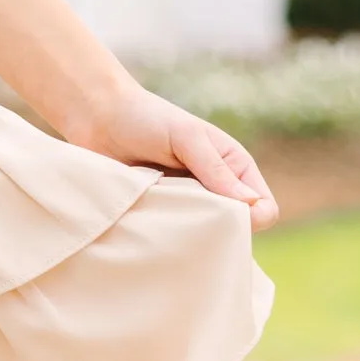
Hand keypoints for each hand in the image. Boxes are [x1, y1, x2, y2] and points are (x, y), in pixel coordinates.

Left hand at [72, 82, 278, 229]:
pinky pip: (172, 242)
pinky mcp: (159, 217)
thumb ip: (215, 168)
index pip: (264, 208)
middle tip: (186, 223)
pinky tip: (148, 230)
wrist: (95, 118)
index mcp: (233, 169)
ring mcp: (187, 207)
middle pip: (236, 231)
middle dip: (218, 233)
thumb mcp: (186, 137)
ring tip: (164, 223)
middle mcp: (215, 191)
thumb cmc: (145, 118)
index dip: (251, 218)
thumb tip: (250, 204)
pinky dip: (164, 240)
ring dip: (188, 237)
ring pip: (203, 240)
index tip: (222, 216)